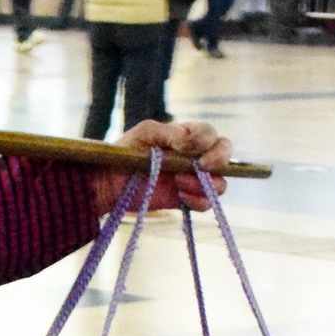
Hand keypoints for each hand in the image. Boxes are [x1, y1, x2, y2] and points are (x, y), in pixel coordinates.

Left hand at [94, 120, 231, 214]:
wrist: (110, 182)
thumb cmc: (126, 151)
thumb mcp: (145, 133)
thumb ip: (169, 133)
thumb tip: (190, 143)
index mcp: (187, 135)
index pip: (210, 134)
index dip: (205, 141)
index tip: (187, 148)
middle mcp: (195, 156)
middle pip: (224, 154)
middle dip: (218, 159)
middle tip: (201, 167)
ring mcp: (192, 178)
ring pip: (219, 182)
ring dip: (203, 183)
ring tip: (178, 183)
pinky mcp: (186, 199)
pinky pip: (206, 202)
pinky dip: (197, 201)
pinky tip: (179, 196)